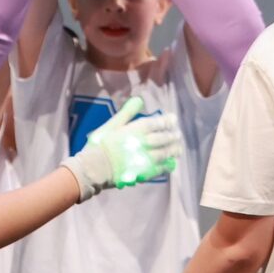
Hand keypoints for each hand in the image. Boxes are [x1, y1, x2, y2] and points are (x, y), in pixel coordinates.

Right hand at [60, 96, 181, 202]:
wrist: (95, 168)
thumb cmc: (101, 144)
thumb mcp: (112, 124)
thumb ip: (127, 112)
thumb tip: (139, 100)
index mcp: (138, 130)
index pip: (157, 123)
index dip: (167, 121)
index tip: (173, 119)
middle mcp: (146, 143)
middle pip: (164, 138)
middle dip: (172, 136)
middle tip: (178, 134)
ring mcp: (147, 159)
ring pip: (165, 153)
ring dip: (173, 150)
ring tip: (178, 149)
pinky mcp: (145, 173)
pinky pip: (160, 169)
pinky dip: (167, 166)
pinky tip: (170, 164)